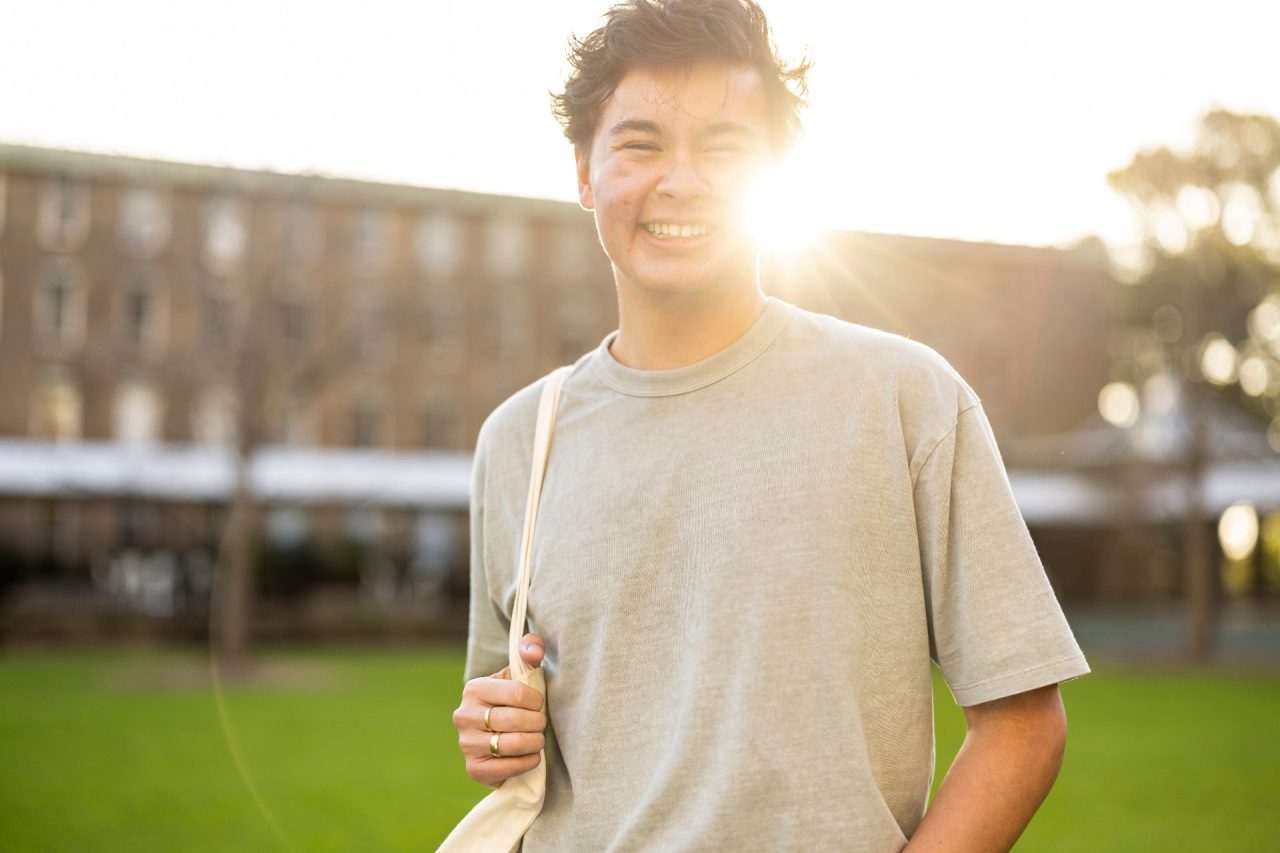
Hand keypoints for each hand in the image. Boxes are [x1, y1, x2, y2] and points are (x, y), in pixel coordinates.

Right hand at [453, 632, 547, 788]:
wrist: (497, 734)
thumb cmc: (514, 699)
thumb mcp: (520, 672)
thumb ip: (530, 649)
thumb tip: (534, 652)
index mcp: (474, 688)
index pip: (517, 693)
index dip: (537, 701)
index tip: (539, 704)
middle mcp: (463, 715)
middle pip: (515, 720)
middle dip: (537, 723)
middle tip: (541, 724)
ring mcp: (466, 744)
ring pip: (512, 744)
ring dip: (534, 742)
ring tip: (538, 739)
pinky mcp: (473, 768)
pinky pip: (507, 768)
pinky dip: (527, 762)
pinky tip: (532, 756)